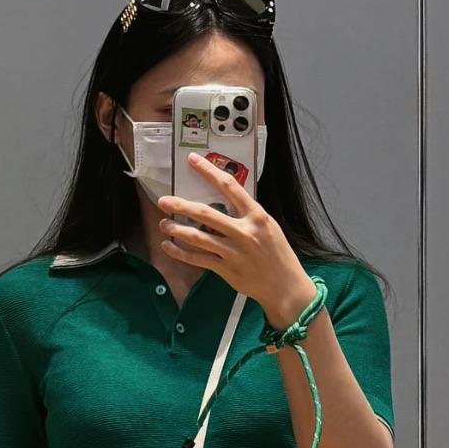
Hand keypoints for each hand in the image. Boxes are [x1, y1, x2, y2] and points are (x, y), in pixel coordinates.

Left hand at [158, 155, 318, 327]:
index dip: (208, 171)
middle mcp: (243, 231)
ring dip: (177, 230)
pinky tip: (169, 246)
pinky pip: (198, 259)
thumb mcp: (268, 226)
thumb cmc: (277, 254)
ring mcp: (233, 251)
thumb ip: (246, 214)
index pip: (229, 186)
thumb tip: (224, 202)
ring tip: (164, 224)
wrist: (284, 286)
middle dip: (181, 206)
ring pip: (197, 237)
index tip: (193, 161)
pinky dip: (181, 253)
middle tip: (164, 201)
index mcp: (255, 215)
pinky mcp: (226, 269)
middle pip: (205, 214)